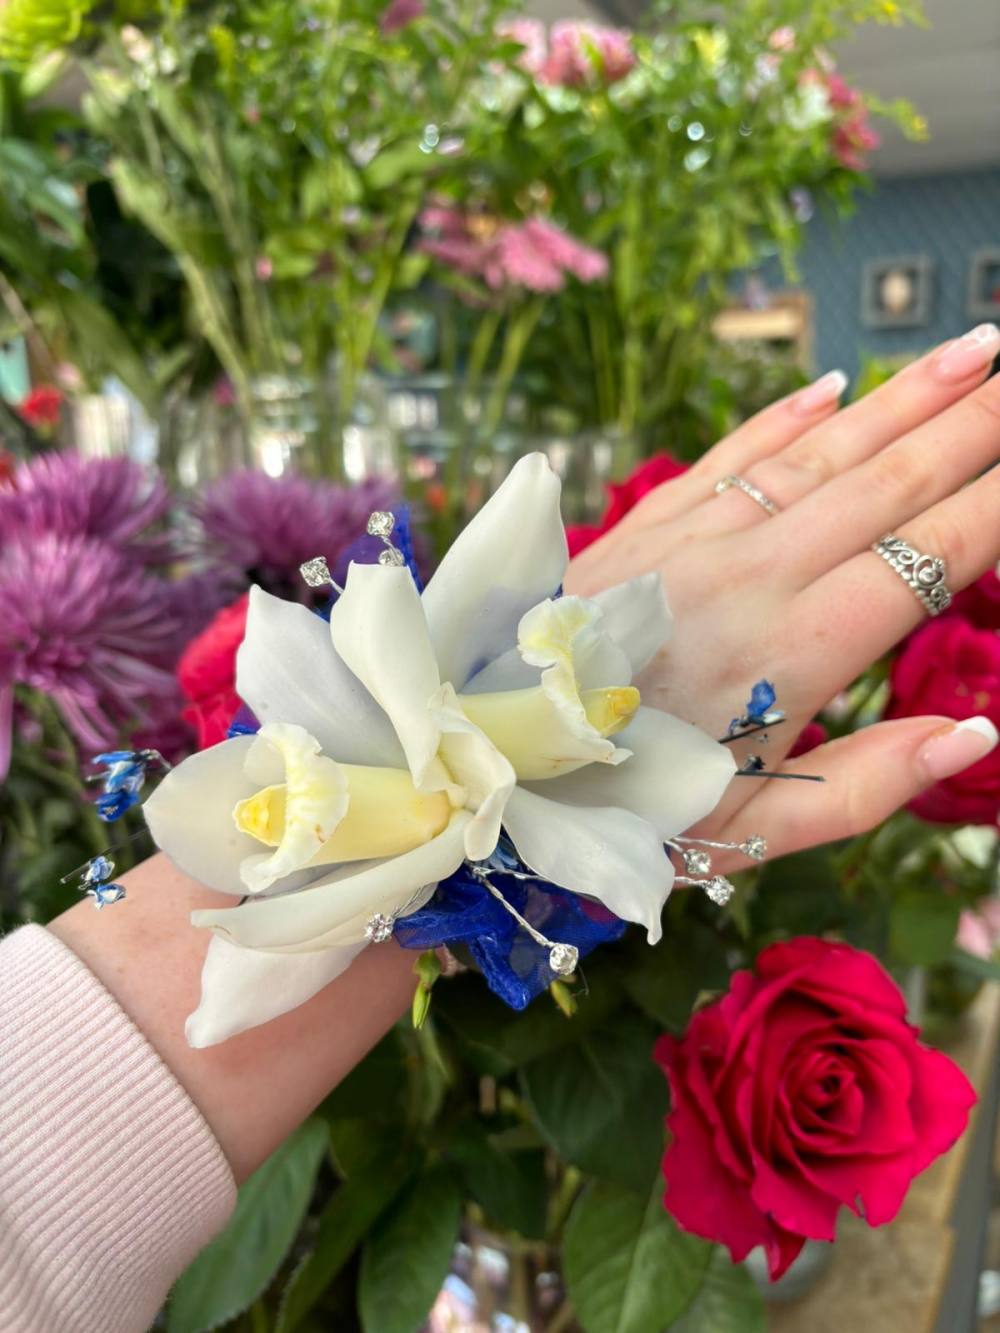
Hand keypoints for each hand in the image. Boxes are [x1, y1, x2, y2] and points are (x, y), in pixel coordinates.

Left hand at [566, 324, 999, 868]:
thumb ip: (864, 787)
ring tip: (972, 350)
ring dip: (901, 396)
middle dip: (972, 421)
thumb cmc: (618, 806)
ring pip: (817, 451)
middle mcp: (747, 576)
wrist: (482, 753)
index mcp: (788, 654)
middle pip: (885, 481)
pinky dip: (783, 416)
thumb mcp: (745, 833)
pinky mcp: (642, 525)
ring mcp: (690, 539)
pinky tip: (831, 384)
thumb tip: (976, 733)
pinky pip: (729, 456)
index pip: (925, 557)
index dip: (998, 502)